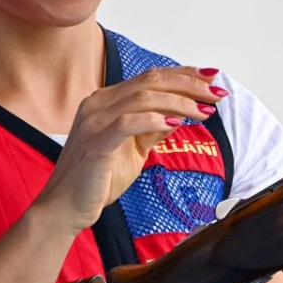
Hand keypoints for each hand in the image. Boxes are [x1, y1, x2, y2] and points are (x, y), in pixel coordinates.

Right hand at [34, 66, 225, 233]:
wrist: (66, 208)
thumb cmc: (98, 180)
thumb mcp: (135, 149)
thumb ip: (155, 129)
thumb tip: (183, 112)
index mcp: (107, 101)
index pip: (151, 77)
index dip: (184, 74)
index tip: (212, 77)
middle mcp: (98, 104)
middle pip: (151, 81)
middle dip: (189, 85)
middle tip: (217, 94)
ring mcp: (94, 121)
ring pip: (143, 97)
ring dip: (180, 102)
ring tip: (204, 111)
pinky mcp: (95, 143)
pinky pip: (127, 123)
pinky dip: (154, 119)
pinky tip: (176, 123)